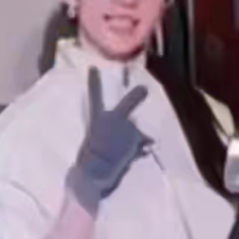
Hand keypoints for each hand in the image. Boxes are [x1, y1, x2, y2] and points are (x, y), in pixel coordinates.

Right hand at [67, 67, 149, 213]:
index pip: (94, 98)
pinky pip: (145, 145)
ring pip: (137, 134)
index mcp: (97, 121)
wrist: (96, 171)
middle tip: (144, 88)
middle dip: (136, 96)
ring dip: (136, 143)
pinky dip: (144, 149)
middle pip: (127, 104)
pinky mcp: (137, 138)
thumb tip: (146, 141)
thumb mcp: (97, 145)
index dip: (94, 83)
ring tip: (123, 154)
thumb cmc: (92, 162)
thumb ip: (114, 138)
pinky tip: (138, 155)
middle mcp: (113, 119)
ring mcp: (126, 127)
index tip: (94, 68)